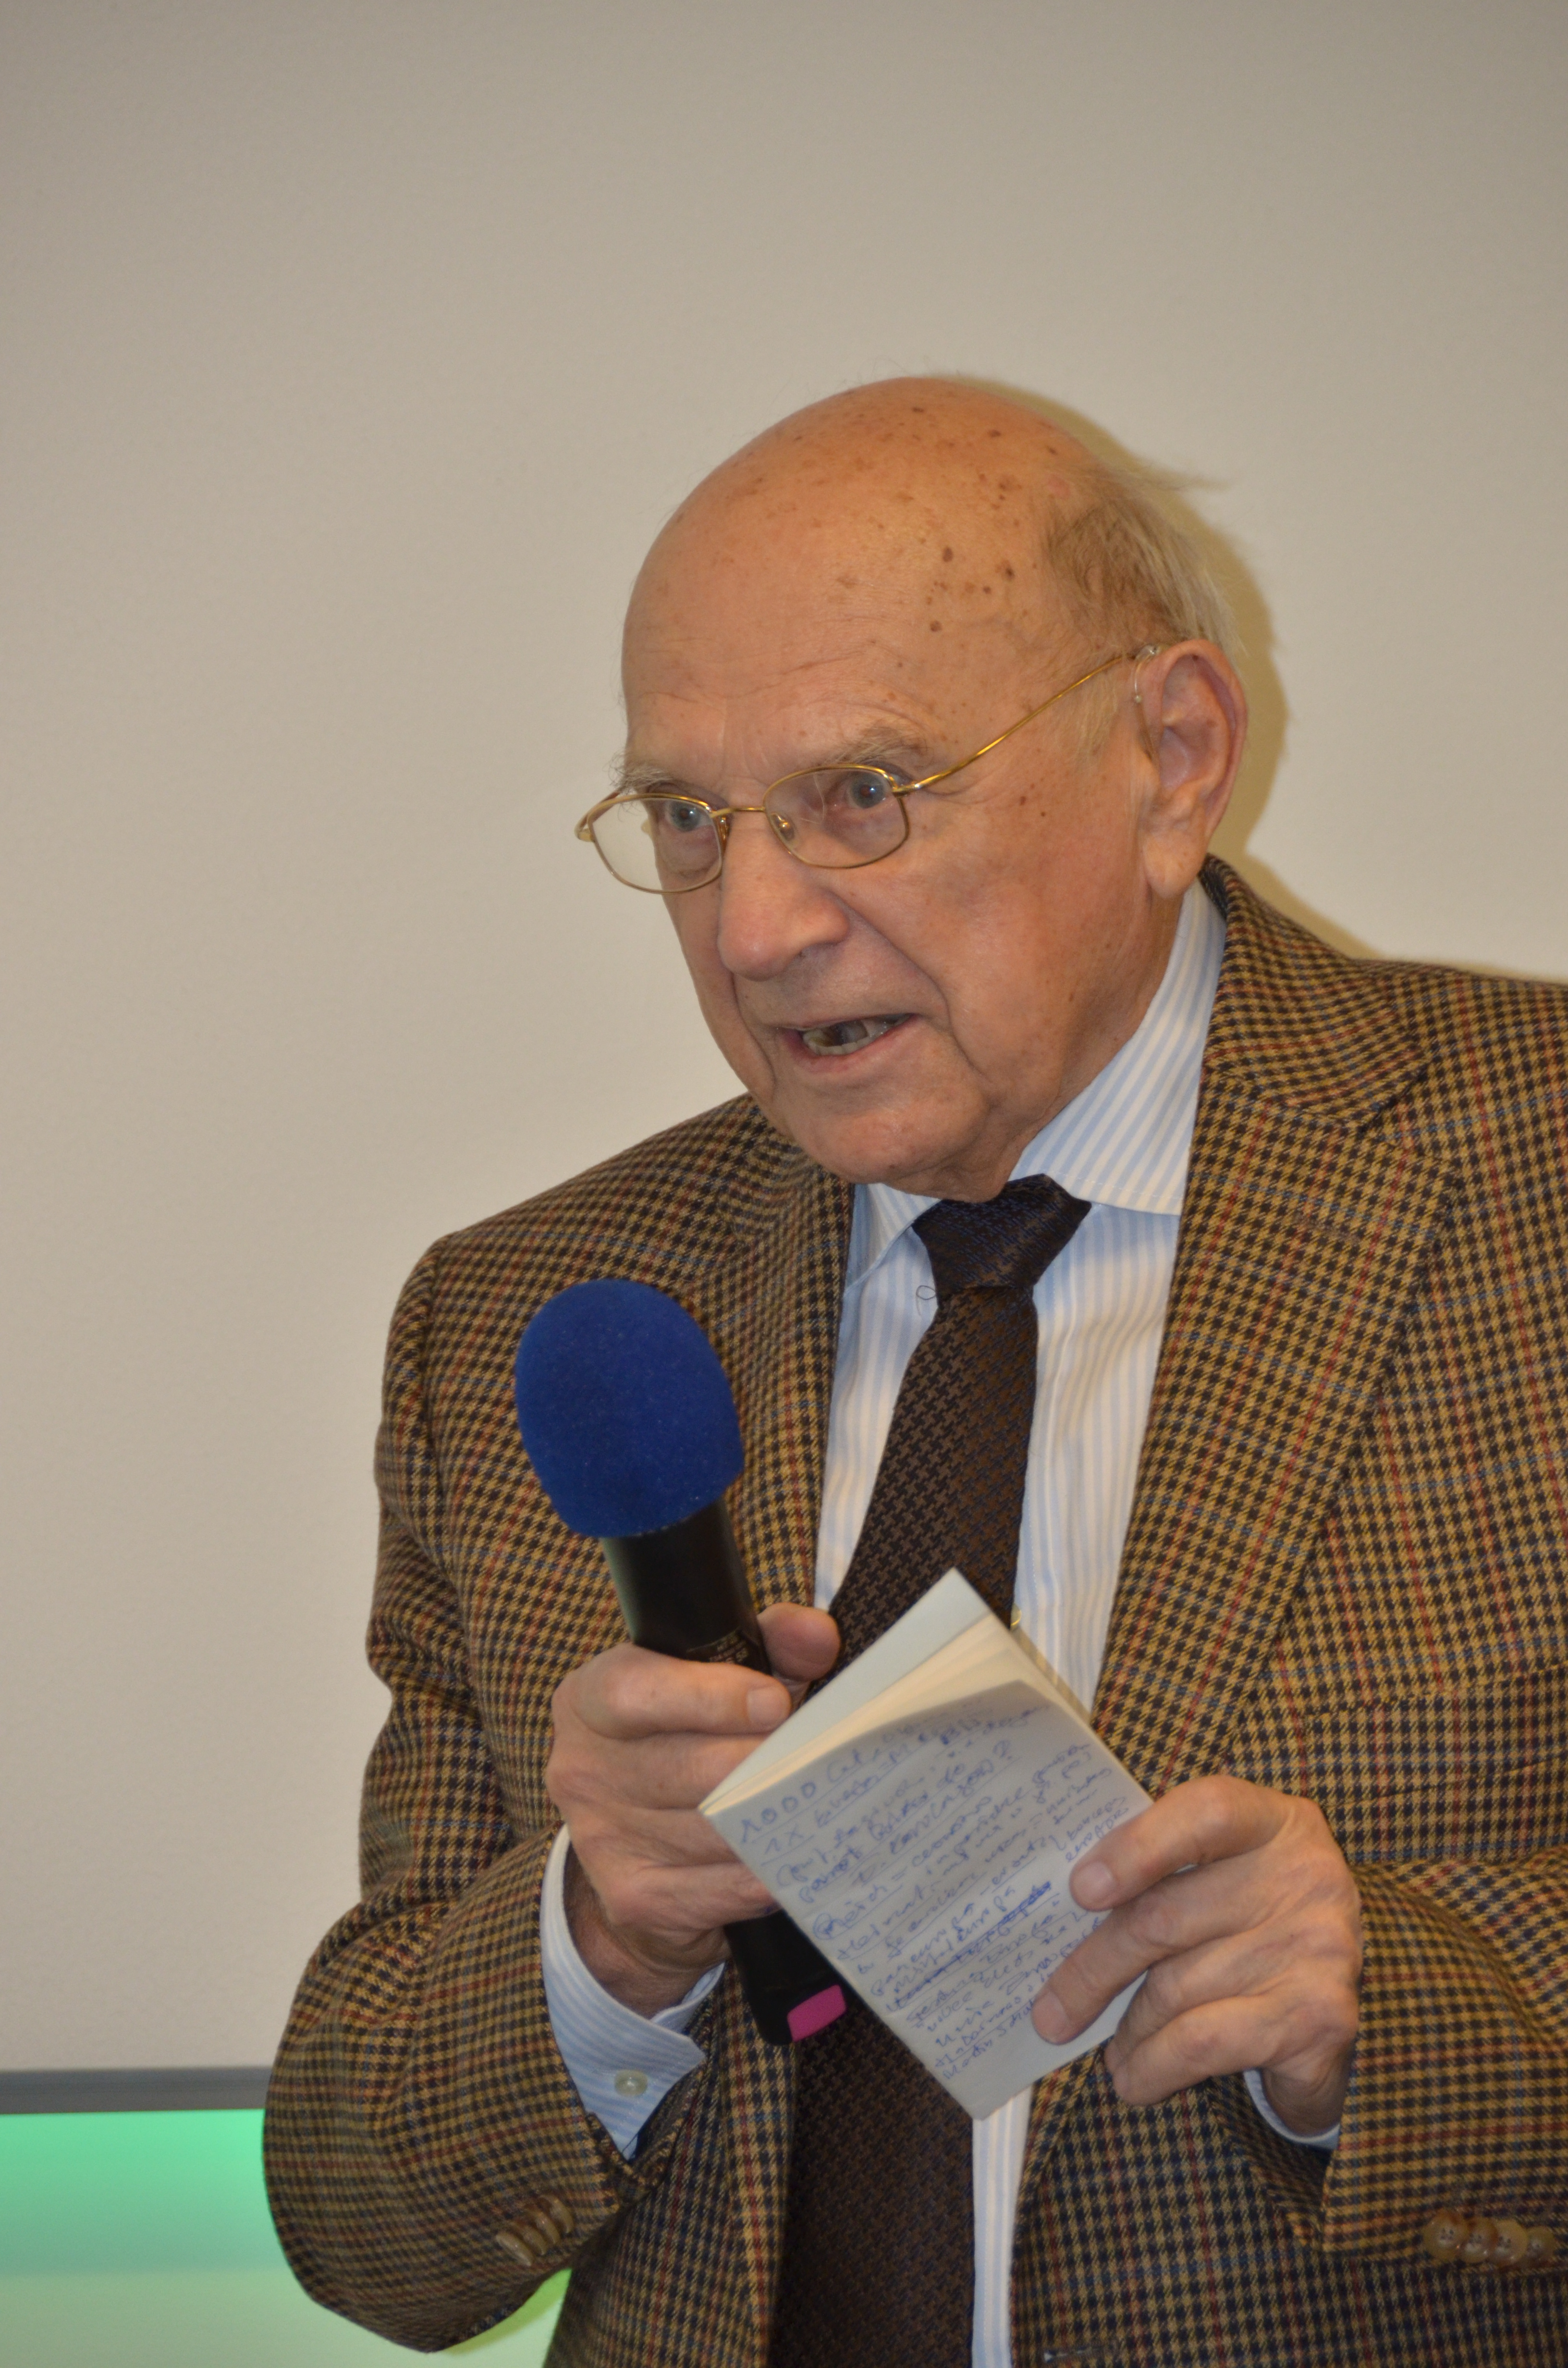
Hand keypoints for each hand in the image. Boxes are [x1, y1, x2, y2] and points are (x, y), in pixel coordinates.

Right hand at [546, 1603, 839, 2015]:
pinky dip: (768, 1870)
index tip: (774, 1702)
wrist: (640, 1848)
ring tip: (816, 1800)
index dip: (709, 1697)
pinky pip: (723, 1885)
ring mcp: (602, 1839)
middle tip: (815, 1755)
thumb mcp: (721, 1676)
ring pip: (714, 1829)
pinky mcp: (635, 1898)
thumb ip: (769, 1642)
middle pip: (689, 1767)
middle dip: (763, 1761)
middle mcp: (582, 1769)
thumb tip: (817, 1637)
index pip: (634, 1692)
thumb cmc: (687, 1740)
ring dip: (775, 1816)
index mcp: (589, 1699)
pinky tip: (791, 1852)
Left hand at [1032, 1774, 1361, 2134]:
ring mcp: (1317, 1947)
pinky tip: (1135, 2078)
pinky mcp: (1319, 2018)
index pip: (1207, 1811)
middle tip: (1050, 2011)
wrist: (1338, 2004)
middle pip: (1167, 1915)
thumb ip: (1162, 1876)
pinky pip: (1203, 2042)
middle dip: (1094, 1969)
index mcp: (1273, 1822)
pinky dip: (1154, 2065)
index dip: (1139, 1846)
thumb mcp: (1221, 1877)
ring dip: (1127, 2030)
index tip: (1081, 1890)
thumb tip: (1062, 1920)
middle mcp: (1305, 1876)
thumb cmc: (1252, 1925)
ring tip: (1108, 2049)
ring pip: (1175, 1988)